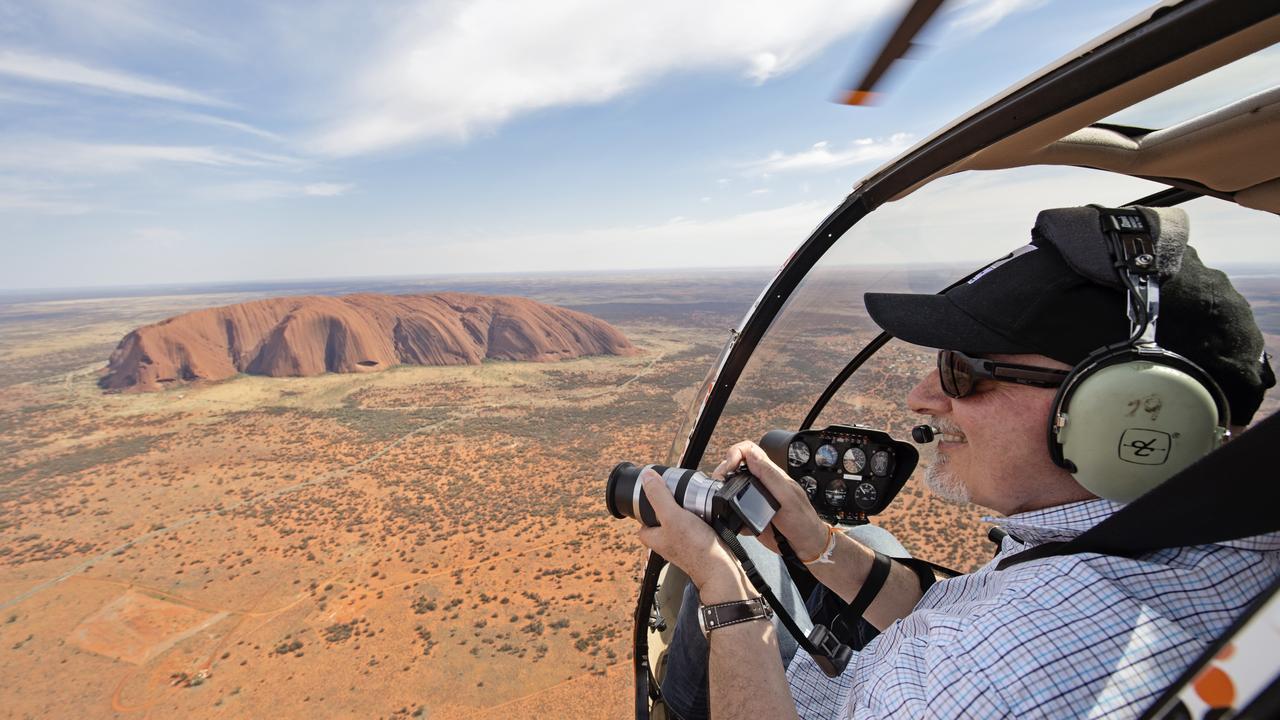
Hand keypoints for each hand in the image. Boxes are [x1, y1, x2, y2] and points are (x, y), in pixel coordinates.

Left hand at [633, 469, 743, 594]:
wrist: (720, 568)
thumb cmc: (695, 548)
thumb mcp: (672, 515)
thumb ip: (658, 496)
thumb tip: (646, 477)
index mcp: (653, 538)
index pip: (642, 519)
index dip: (647, 505)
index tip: (656, 493)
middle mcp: (666, 542)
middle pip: (663, 517)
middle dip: (672, 505)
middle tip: (680, 496)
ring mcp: (682, 545)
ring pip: (680, 521)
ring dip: (688, 511)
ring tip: (696, 504)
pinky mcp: (698, 545)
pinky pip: (696, 527)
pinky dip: (701, 519)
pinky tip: (708, 515)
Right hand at [713, 441, 827, 559]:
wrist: (804, 546)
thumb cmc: (802, 521)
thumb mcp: (787, 496)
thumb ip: (769, 475)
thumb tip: (751, 455)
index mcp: (771, 474)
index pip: (749, 450)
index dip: (735, 453)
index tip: (729, 468)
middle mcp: (761, 483)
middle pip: (735, 466)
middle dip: (723, 471)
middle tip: (720, 484)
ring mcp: (754, 498)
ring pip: (731, 486)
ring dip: (723, 490)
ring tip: (722, 500)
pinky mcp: (750, 514)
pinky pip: (733, 508)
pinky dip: (728, 512)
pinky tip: (732, 518)